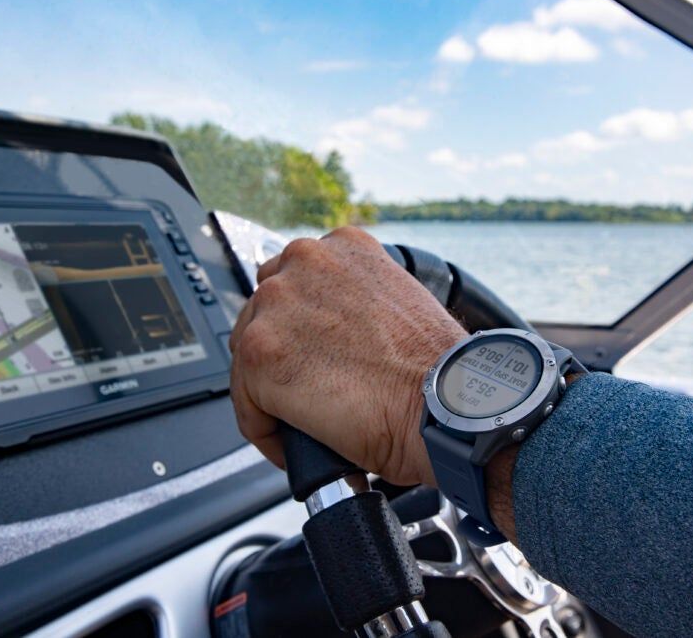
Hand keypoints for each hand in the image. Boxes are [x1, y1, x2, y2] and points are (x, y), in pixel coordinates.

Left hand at [228, 226, 465, 485]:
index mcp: (343, 247)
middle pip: (263, 315)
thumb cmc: (437, 371)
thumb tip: (331, 335)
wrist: (446, 405)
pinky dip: (265, 430)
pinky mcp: (262, 353)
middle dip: (283, 359)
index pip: (294, 283)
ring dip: (271, 395)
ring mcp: (278, 304)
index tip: (312, 357)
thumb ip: (356, 304)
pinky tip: (295, 444)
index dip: (300, 329)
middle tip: (309, 395)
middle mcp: (306, 262)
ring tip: (304, 424)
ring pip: (250, 358)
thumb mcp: (399, 305)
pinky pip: (247, 403)